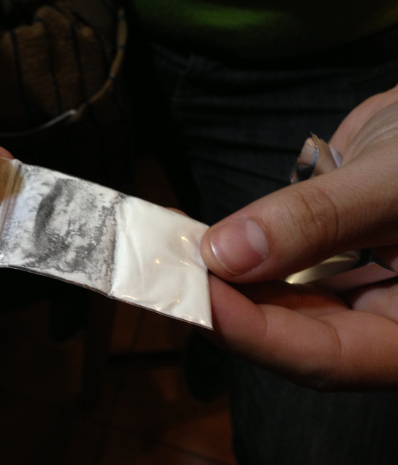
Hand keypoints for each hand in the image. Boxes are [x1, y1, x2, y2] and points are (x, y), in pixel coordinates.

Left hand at [199, 86, 397, 388]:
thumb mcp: (395, 181)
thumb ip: (319, 219)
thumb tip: (227, 253)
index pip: (331, 357)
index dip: (261, 336)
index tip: (203, 299)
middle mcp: (379, 319)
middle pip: (293, 337)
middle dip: (228, 308)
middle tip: (172, 277)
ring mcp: (348, 289)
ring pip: (274, 303)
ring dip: (222, 280)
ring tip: (175, 252)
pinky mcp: (320, 260)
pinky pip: (272, 266)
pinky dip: (235, 253)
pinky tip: (199, 237)